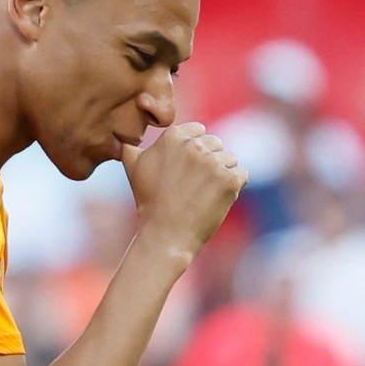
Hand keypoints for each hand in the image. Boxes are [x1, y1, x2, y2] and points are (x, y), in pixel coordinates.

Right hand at [120, 122, 246, 259]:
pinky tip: (214, 200)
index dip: (195, 151)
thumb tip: (123, 135)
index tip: (184, 171)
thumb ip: (131, 146)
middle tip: (192, 186)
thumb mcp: (133, 168)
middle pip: (216, 144)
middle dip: (209, 162)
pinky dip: (232, 188)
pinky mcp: (229, 180)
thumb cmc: (149, 202)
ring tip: (202, 194)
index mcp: (173, 136)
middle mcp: (194, 145)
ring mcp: (213, 162)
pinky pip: (241, 175)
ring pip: (230, 159)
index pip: (199, 130)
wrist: (165, 235)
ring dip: (221, 175)